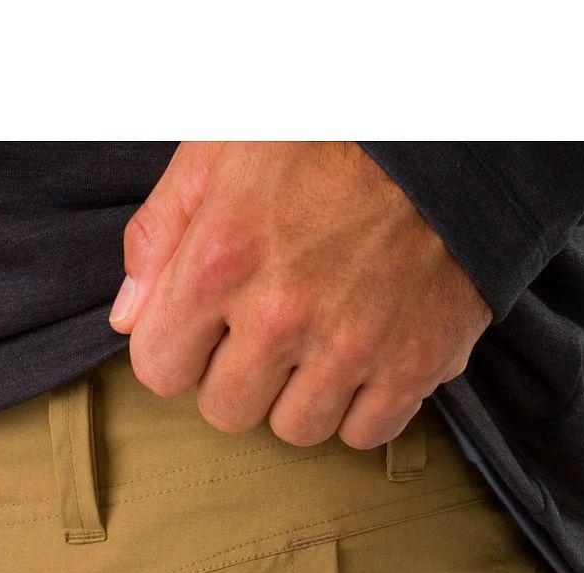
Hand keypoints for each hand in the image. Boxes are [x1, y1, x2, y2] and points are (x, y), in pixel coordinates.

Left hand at [111, 141, 490, 449]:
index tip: (207, 324)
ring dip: (302, 395)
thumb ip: (161, 233)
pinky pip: (366, 434)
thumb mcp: (223, 149)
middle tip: (271, 327)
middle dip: (239, 376)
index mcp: (222, 260)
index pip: (159, 370)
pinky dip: (364, 407)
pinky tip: (368, 357)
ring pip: (295, 430)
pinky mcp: (417, 363)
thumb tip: (127, 319)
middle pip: (226, 412)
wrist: (455, 127)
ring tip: (323, 338)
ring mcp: (352, 345)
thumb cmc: (331, 131)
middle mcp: (282, 314)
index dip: (179, 348)